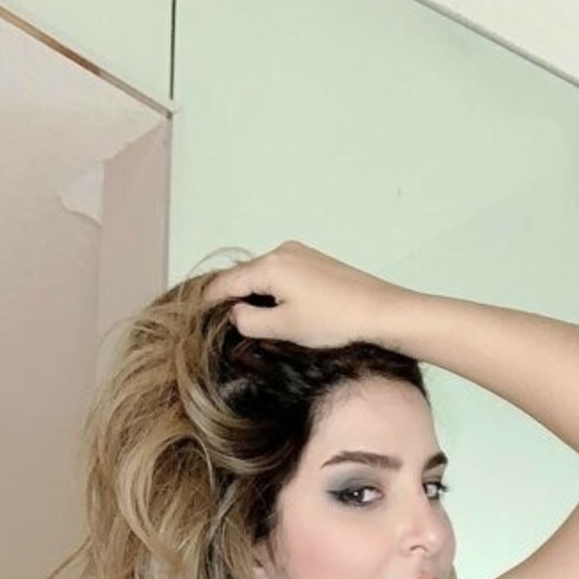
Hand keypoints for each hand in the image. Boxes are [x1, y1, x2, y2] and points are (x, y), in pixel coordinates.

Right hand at [204, 240, 405, 347]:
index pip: (225, 282)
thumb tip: (236, 315)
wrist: (381, 312)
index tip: (197, 317)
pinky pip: (282, 275)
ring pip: (264, 276)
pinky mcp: (315, 262)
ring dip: (256, 297)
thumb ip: (250, 321)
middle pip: (244, 276)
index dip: (209, 301)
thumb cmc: (335, 321)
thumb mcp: (284, 327)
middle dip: (234, 299)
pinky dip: (274, 292)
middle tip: (227, 327)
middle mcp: (282, 251)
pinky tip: (282, 313)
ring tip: (257, 324)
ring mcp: (300, 254)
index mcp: (270, 265)